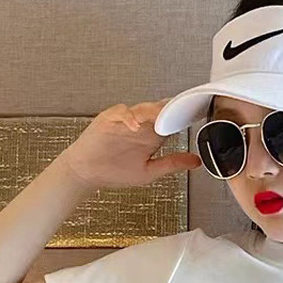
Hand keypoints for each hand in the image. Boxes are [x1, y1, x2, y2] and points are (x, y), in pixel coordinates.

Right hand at [59, 99, 201, 188]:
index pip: (171, 122)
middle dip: (170, 111)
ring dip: (152, 112)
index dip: (182, 118)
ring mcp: (125, 121)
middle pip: (159, 111)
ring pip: (142, 109)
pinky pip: (120, 113)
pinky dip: (128, 118)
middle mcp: (140, 126)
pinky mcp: (108, 120)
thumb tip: (196, 161)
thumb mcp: (150, 171)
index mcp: (151, 136)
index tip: (194, 118)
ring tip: (161, 117)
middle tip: (181, 111)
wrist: (86, 173)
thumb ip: (172, 164)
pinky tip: (135, 126)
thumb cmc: (114, 172)